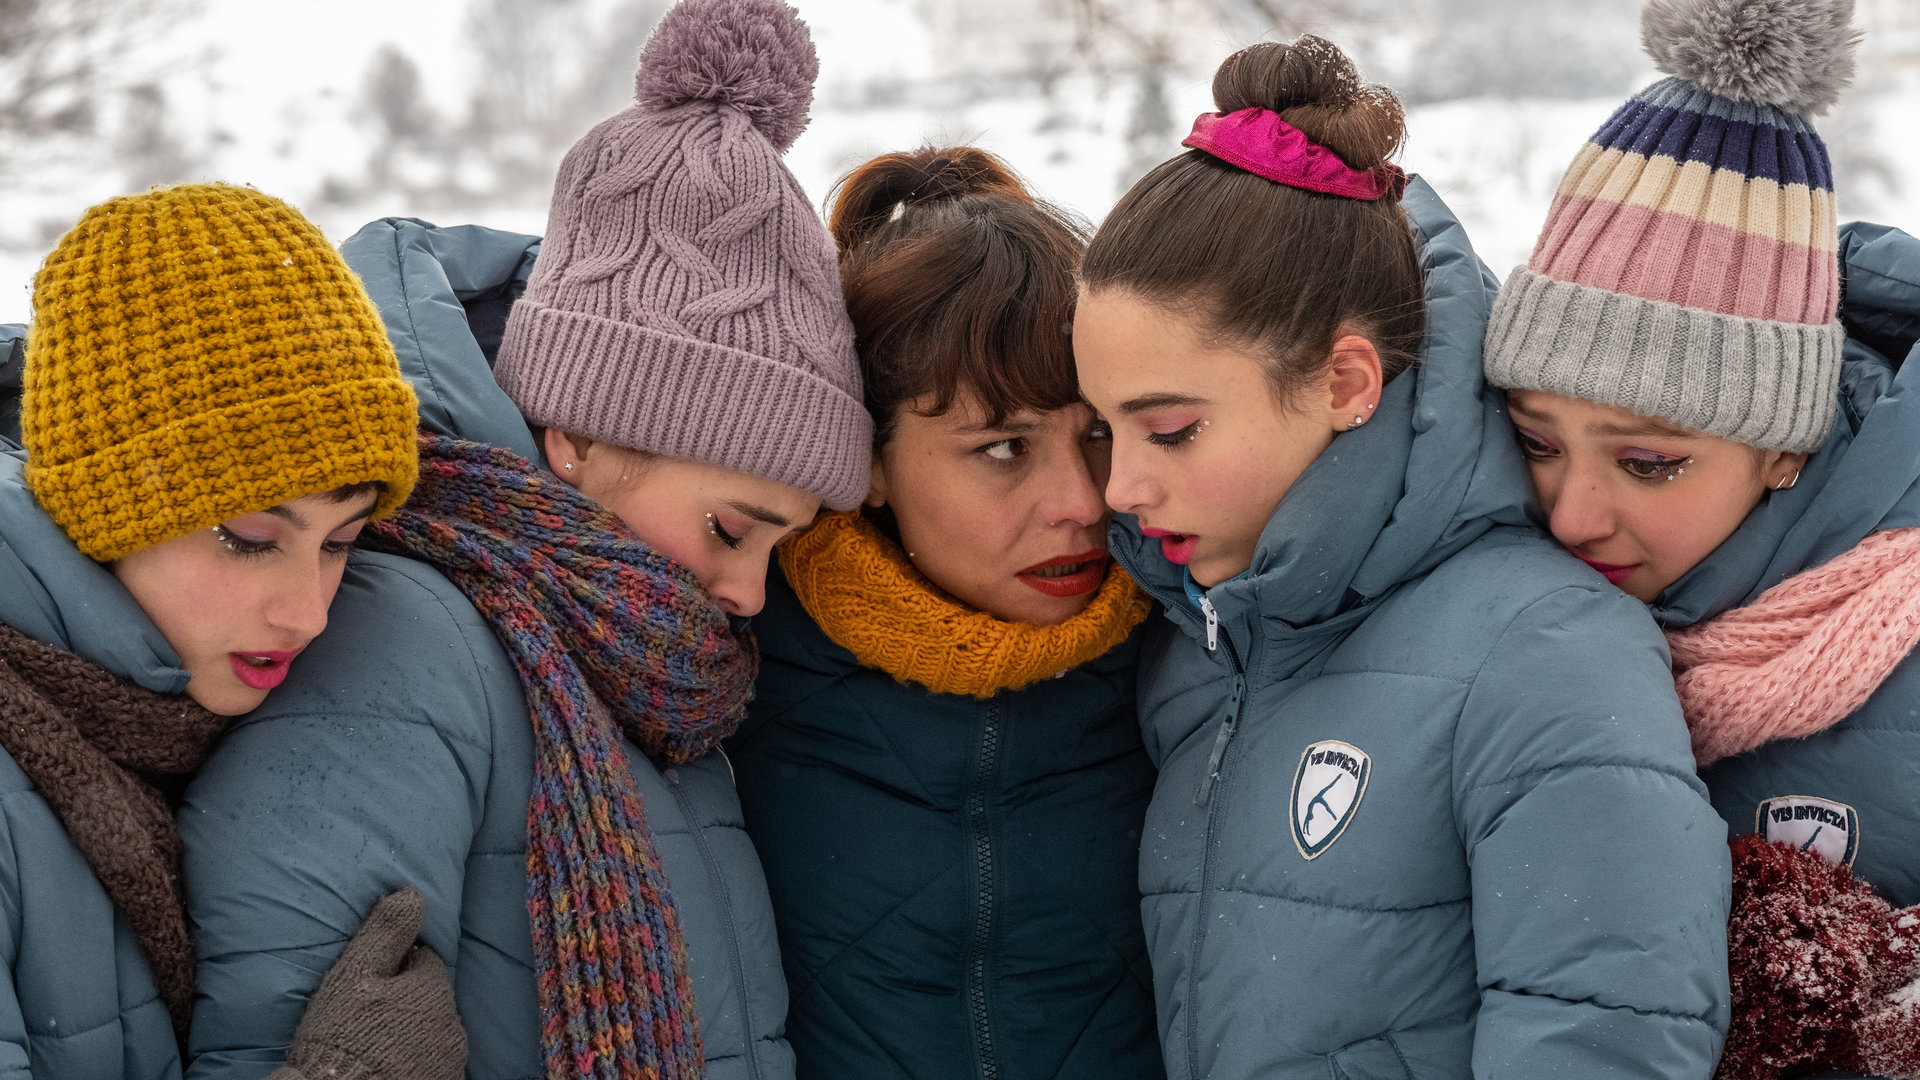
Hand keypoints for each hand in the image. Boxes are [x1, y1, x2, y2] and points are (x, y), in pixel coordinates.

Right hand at [269, 886, 466, 1079]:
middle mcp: (453, 1022)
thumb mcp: (355, 976)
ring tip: (377, 1045)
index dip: (397, 970)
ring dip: (413, 1033)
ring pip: (433, 1032)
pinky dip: (416, 1061)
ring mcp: (452, 1058)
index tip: (372, 986)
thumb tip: (413, 892)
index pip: (424, 963)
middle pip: (431, 1000)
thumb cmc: (344, 1035)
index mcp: (434, 988)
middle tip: (370, 1017)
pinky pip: (433, 1062)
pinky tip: (390, 1066)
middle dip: (407, 1002)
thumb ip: (385, 934)